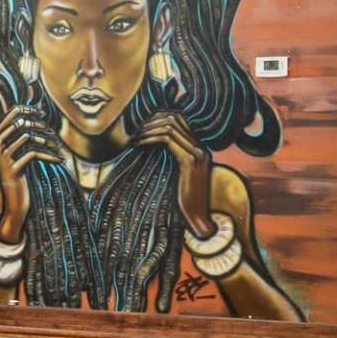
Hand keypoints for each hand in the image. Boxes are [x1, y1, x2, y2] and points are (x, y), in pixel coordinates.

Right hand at [0, 101, 59, 234]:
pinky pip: (34, 154)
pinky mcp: (13, 169)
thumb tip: (39, 108)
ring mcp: (3, 156)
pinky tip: (60, 160)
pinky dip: (50, 156)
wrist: (14, 201)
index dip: (30, 110)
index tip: (43, 114)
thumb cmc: (19, 171)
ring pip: (28, 137)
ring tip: (57, 147)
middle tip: (53, 134)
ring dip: (47, 140)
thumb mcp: (16, 150)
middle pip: (21, 123)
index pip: (13, 112)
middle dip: (40, 126)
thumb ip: (21, 131)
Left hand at [137, 112, 217, 240]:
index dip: (158, 119)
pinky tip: (139, 145)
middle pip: (175, 118)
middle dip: (152, 121)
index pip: (179, 119)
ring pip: (170, 127)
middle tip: (136, 132)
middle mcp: (201, 148)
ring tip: (135, 139)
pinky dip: (151, 139)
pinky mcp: (189, 161)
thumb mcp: (179, 175)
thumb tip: (152, 147)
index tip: (141, 129)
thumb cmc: (185, 201)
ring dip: (148, 130)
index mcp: (200, 149)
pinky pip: (167, 140)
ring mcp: (197, 153)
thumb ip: (173, 159)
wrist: (198, 218)